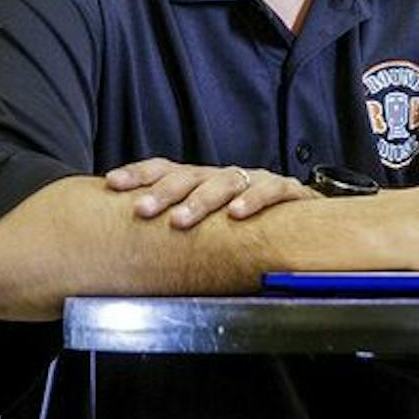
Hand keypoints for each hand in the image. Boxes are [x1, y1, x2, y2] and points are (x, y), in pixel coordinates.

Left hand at [104, 159, 316, 229]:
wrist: (305, 219)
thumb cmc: (248, 223)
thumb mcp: (209, 223)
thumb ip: (179, 228)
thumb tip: (129, 250)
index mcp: (199, 180)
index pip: (164, 169)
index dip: (138, 173)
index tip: (113, 183)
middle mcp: (222, 176)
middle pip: (188, 176)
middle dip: (163, 192)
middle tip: (142, 210)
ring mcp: (253, 180)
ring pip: (224, 181)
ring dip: (201, 200)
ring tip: (181, 220)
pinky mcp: (284, 189)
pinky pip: (270, 190)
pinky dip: (253, 200)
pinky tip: (238, 214)